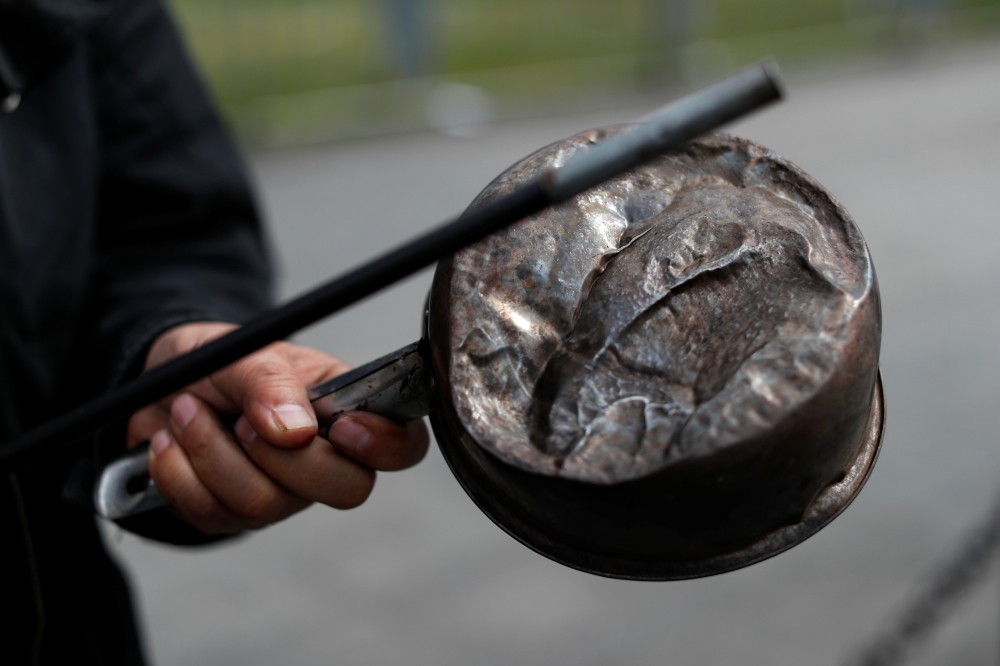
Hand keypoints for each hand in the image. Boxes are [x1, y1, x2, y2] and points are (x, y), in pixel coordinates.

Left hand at [126, 322, 428, 533]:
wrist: (157, 384)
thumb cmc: (219, 361)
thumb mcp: (245, 351)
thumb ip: (271, 383)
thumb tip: (296, 432)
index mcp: (348, 409)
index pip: (403, 445)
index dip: (384, 446)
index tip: (341, 428)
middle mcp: (326, 459)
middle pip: (346, 489)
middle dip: (281, 455)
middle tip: (240, 418)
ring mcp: (284, 494)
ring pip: (265, 504)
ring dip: (211, 452)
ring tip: (187, 411)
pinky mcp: (234, 516)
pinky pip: (213, 515)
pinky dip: (178, 473)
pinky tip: (170, 442)